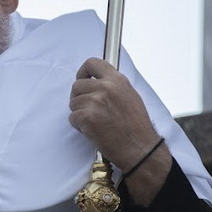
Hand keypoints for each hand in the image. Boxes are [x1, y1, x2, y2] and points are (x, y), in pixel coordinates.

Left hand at [69, 57, 171, 204]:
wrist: (139, 147)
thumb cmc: (136, 125)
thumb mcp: (129, 95)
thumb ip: (112, 85)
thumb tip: (94, 81)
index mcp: (117, 80)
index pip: (92, 63)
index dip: (83, 72)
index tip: (83, 80)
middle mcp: (106, 87)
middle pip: (77, 85)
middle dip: (79, 98)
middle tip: (89, 110)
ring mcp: (95, 102)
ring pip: (73, 103)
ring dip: (80, 113)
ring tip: (96, 122)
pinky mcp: (87, 117)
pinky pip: (72, 118)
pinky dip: (79, 126)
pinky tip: (93, 131)